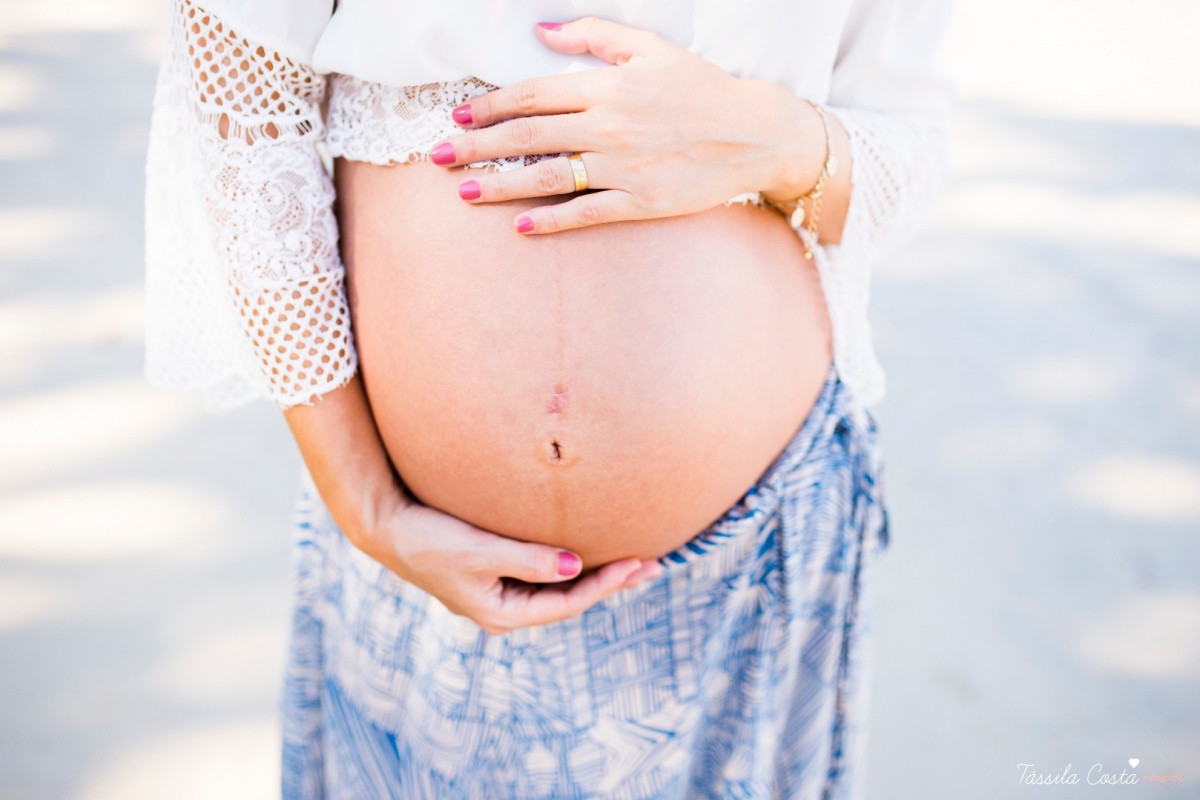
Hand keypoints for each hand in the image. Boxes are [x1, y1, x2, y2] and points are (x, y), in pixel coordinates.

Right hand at [358, 496, 663, 635]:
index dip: (606, 584)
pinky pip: (544, 575)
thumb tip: (574, 565)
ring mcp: (498, 593)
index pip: (569, 602)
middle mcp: (503, 610)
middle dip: (612, 582)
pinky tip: (587, 553)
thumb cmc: (427, 538)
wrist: (384, 526)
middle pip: (570, 598)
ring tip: (633, 562)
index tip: (638, 563)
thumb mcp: (479, 550)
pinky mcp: (493, 574)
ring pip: (559, 587)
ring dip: (595, 574)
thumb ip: (527, 559)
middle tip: (653, 564)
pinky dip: (571, 565)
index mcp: (501, 613)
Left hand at [430, 17, 825, 234]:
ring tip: (462, 192)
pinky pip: (587, 212)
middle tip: (437, 156)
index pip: (533, 95)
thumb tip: (540, 31)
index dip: (490, 105)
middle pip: (528, 134)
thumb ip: (593, 34)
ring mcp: (625, 166)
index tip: (457, 114)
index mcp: (607, 86)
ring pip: (549, 175)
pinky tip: (519, 226)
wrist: (756, 133)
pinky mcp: (642, 202)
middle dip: (476, 145)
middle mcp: (610, 125)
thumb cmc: (701, 87)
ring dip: (501, 183)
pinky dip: (551, 219)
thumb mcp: (650, 47)